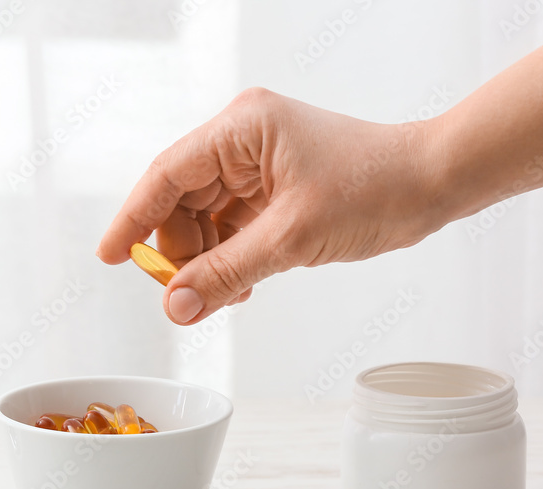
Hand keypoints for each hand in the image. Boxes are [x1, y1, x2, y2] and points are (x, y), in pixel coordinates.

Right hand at [96, 87, 446, 324]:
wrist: (433, 184)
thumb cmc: (375, 187)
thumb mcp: (291, 238)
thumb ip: (225, 273)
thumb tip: (175, 306)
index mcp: (242, 128)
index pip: (167, 175)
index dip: (133, 218)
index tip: (110, 256)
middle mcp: (244, 140)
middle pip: (182, 201)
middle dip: (180, 251)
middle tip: (181, 295)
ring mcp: (259, 164)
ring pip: (205, 219)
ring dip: (206, 261)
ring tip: (219, 294)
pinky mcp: (274, 188)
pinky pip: (232, 226)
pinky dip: (230, 258)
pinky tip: (239, 285)